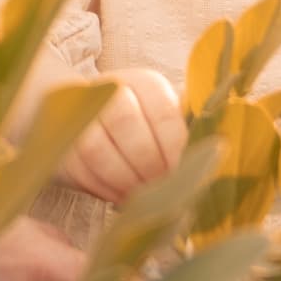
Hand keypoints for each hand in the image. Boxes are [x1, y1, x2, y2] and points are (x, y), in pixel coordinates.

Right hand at [59, 67, 184, 202]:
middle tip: (160, 188)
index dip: (175, 146)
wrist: (90, 117)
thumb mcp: (169, 119)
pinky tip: (121, 198)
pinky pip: (79, 169)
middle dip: (147, 165)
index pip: (163, 110)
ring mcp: (79, 115)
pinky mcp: (60, 143)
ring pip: (97, 149)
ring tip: (142, 197)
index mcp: (144, 83)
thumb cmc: (144, 124)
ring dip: (124, 180)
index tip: (183, 172)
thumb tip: (220, 152)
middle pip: (126, 123)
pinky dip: (103, 190)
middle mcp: (108, 90)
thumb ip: (192, 131)